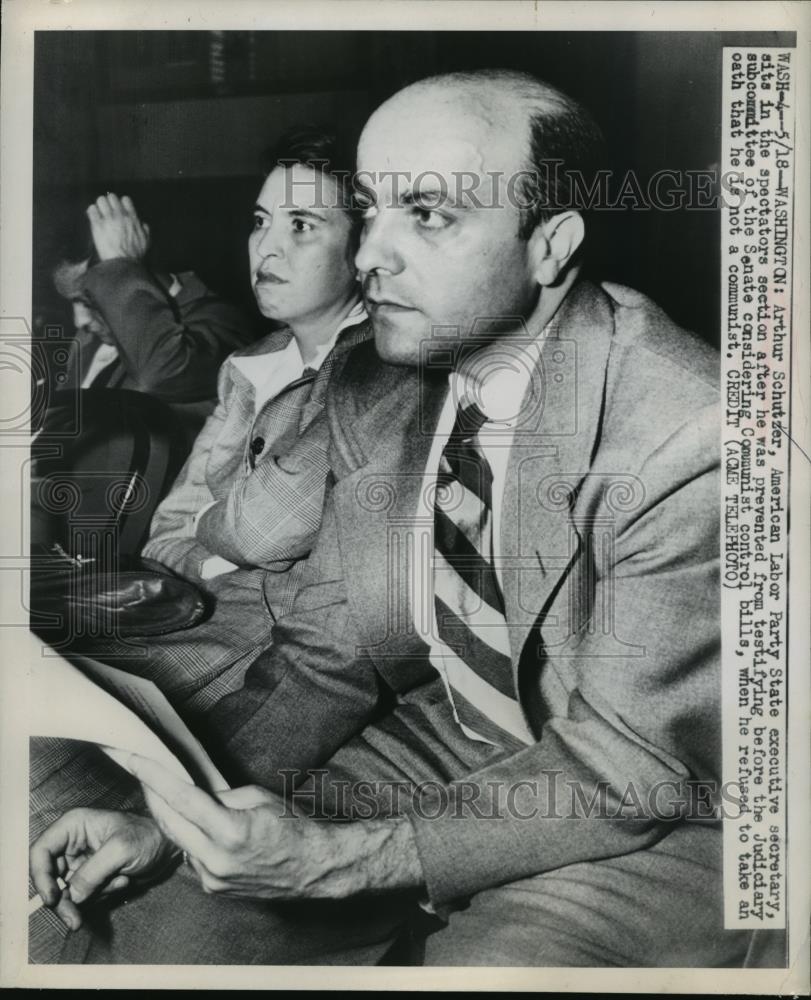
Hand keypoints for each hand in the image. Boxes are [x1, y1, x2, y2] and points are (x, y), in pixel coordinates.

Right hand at [29, 808, 175, 929]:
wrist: (169, 846)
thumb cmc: (149, 835)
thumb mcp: (121, 849)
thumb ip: (92, 872)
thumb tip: (70, 895)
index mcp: (74, 825)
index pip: (40, 851)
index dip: (40, 876)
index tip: (52, 899)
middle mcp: (72, 844)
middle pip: (49, 879)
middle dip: (63, 900)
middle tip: (75, 920)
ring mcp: (81, 863)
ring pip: (65, 893)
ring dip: (91, 896)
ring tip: (120, 880)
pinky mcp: (91, 878)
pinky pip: (83, 898)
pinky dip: (101, 897)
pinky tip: (122, 881)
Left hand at [86, 193, 150, 260]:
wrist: (123, 263)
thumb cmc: (135, 255)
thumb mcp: (146, 241)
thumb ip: (145, 230)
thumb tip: (143, 224)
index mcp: (132, 218)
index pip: (125, 199)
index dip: (121, 203)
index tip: (118, 209)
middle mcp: (120, 215)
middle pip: (111, 197)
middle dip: (109, 203)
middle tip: (107, 211)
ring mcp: (108, 219)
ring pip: (100, 200)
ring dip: (99, 206)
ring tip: (99, 213)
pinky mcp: (97, 225)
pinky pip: (92, 209)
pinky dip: (92, 212)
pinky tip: (93, 218)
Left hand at [129, 754, 423, 900]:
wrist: (315, 868)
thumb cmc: (294, 827)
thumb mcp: (257, 798)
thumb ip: (220, 797)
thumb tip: (194, 793)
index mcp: (229, 832)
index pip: (180, 798)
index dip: (152, 776)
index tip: (131, 758)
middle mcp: (215, 860)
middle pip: (168, 821)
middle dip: (151, 793)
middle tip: (138, 769)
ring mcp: (212, 878)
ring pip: (178, 840)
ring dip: (172, 816)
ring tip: (169, 793)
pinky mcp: (213, 888)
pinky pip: (191, 856)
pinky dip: (190, 837)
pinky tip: (198, 825)